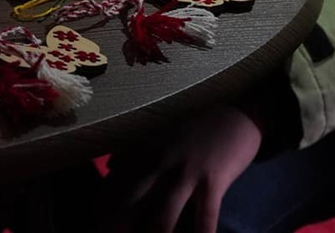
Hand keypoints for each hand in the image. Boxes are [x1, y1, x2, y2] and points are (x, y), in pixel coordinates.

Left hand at [101, 106, 261, 232]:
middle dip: (119, 226)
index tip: (96, 223)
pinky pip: (205, 219)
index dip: (103, 210)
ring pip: (164, 217)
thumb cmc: (199, 128)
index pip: (116, 185)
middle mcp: (161, 164)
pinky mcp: (214, 182)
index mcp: (147, 153)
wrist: (239, 114)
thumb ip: (136, 152)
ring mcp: (188, 174)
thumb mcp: (163, 135)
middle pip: (132, 204)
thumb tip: (111, 166)